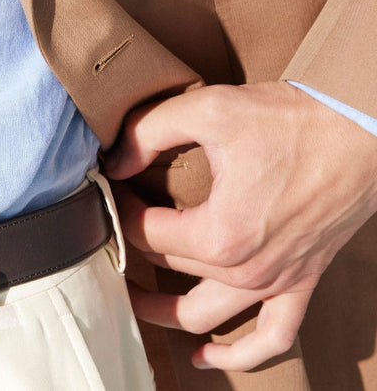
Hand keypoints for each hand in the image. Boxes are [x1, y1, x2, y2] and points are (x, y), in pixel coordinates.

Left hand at [105, 81, 376, 370]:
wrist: (361, 127)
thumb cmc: (292, 119)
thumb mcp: (207, 110)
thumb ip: (146, 132)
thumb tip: (114, 162)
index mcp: (220, 233)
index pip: (143, 232)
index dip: (120, 205)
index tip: (115, 182)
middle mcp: (248, 268)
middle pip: (169, 267)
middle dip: (136, 243)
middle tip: (121, 217)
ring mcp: (277, 281)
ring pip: (206, 317)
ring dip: (164, 313)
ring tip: (134, 297)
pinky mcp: (302, 281)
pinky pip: (273, 337)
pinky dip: (239, 354)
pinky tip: (207, 356)